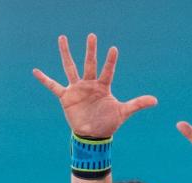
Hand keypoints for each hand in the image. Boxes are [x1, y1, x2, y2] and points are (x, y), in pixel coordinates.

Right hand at [33, 33, 156, 138]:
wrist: (93, 136)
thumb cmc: (108, 124)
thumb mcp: (124, 113)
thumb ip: (138, 104)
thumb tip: (156, 100)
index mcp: (103, 87)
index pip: (107, 71)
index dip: (110, 61)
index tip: (114, 49)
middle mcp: (89, 84)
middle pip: (89, 63)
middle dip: (91, 50)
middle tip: (92, 36)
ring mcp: (77, 89)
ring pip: (70, 67)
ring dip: (66, 53)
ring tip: (63, 38)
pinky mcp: (66, 97)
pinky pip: (53, 86)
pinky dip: (44, 79)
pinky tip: (35, 71)